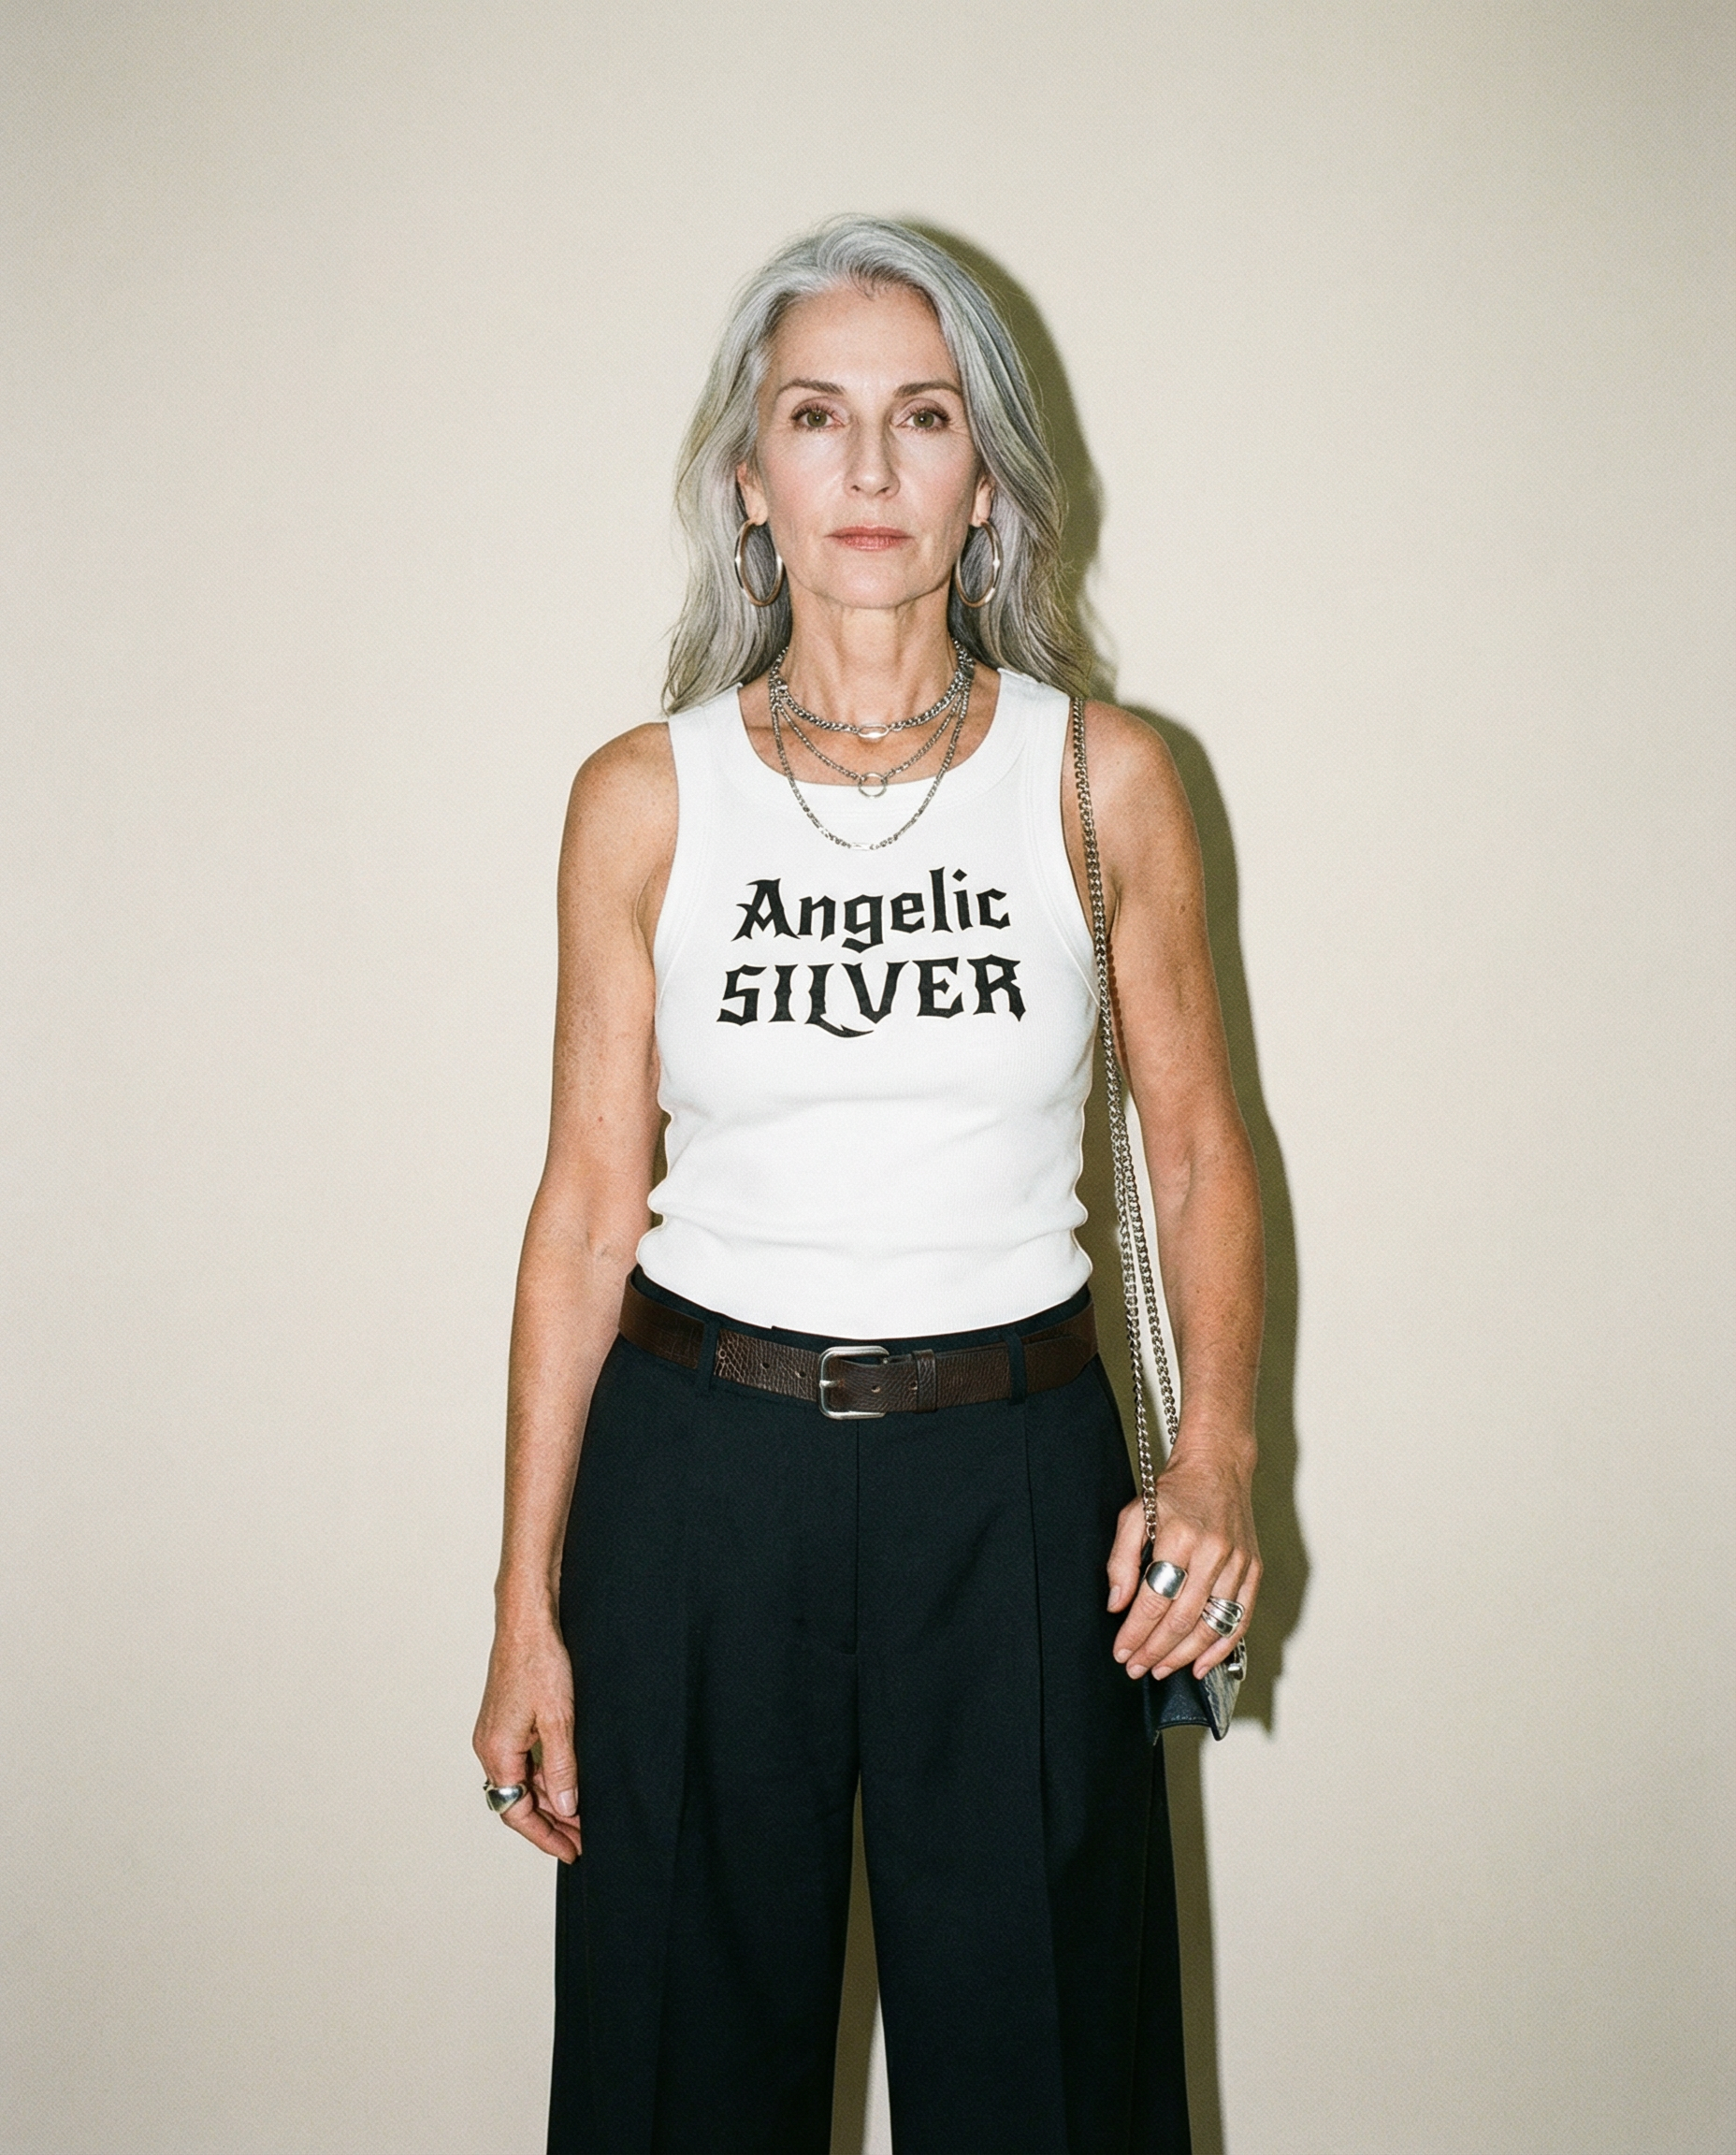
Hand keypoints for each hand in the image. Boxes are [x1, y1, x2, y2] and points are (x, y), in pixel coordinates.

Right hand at [472, 1616, 582, 1861]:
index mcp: (497, 1752)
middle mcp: (490, 1748)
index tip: (571, 1852)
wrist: (526, 1621)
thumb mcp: (559, 1720)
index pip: (518, 1812)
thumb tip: (566, 1806)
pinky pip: (525, 1761)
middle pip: (519, 1801)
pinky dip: (547, 1776)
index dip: (545, 1836)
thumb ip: (562, 1767)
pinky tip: (569, 1781)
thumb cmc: (538, 1662)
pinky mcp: (507, 1721)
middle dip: (551, 1822)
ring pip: (524, 1781)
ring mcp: (497, 1735)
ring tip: (582, 1816)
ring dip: (552, 1799)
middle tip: (582, 1839)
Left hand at [1105, 1440, 1259, 1681]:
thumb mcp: (1134, 1514)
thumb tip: (1117, 1605)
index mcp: (1180, 1536)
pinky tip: (1201, 1665)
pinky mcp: (1253, 1571)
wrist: (1218, 1467)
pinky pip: (1239, 1619)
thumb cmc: (1173, 1492)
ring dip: (1184, 1655)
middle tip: (1136, 1668)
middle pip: (1182, 1617)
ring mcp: (1238, 1563)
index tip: (1121, 1651)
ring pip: (1211, 1624)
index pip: (1155, 1598)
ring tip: (1161, 1670)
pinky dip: (1221, 1648)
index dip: (1136, 1631)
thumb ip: (1121, 1560)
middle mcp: (1213, 1552)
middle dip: (1155, 1650)